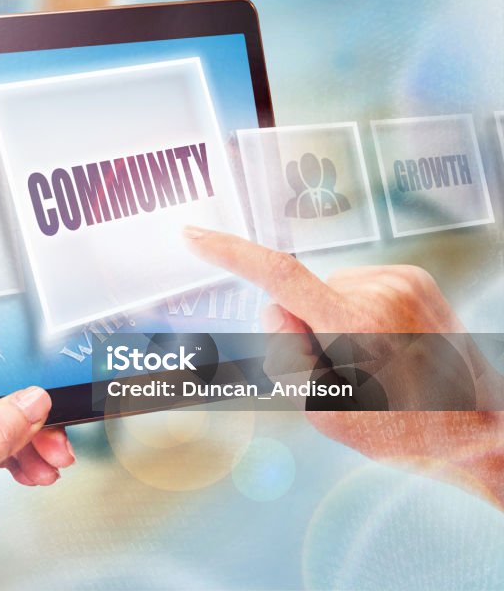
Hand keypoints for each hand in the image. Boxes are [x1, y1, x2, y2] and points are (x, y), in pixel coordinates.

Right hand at [183, 225, 503, 507]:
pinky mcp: (414, 277)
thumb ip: (285, 360)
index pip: (278, 278)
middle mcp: (380, 291)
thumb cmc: (407, 432)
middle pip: (298, 300)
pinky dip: (356, 314)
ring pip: (326, 294)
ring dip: (334, 325)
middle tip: (346, 374)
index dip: (229, 253)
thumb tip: (278, 309)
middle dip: (302, 332)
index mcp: (356, 327)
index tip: (193, 235)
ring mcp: (402, 279)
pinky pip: (354, 288)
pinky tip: (387, 345)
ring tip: (377, 364)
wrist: (483, 429)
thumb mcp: (328, 413)